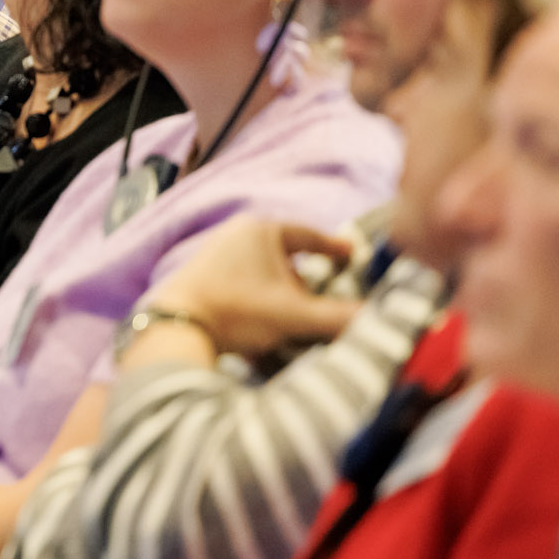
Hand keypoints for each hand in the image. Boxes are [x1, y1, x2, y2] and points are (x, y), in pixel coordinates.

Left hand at [145, 215, 359, 359]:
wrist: (177, 327)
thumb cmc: (237, 312)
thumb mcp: (295, 315)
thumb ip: (339, 317)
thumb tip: (381, 320)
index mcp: (261, 230)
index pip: (309, 235)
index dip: (333, 247)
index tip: (353, 254)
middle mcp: (237, 233)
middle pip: (286, 254)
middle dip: (306, 277)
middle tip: (324, 295)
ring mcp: (216, 251)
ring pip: (264, 269)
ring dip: (281, 290)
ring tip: (294, 315)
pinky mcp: (203, 272)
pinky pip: (244, 279)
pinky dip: (260, 295)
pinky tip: (265, 321)